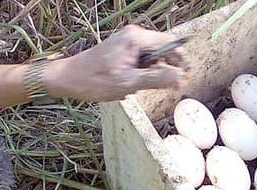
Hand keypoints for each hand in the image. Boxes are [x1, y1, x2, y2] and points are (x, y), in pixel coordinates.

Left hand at [47, 25, 188, 101]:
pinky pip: (141, 61)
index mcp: (137, 38)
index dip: (181, 61)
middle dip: (166, 69)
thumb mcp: (129, 83)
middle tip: (167, 87)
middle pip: (163, 50)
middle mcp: (133, 35)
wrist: (69, 79)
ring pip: (152, 57)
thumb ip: (157, 79)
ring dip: (151, 73)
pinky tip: (130, 84)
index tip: (187, 76)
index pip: (170, 44)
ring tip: (138, 87)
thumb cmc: (95, 80)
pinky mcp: (122, 51)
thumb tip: (180, 78)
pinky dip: (141, 73)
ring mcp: (127, 42)